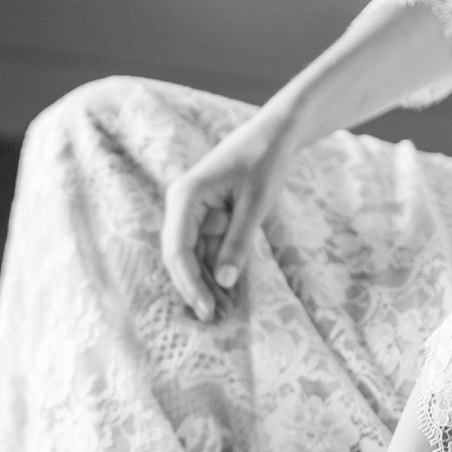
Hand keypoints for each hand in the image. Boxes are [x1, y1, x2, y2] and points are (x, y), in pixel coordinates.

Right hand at [160, 110, 296, 321]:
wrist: (273, 134)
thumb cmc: (264, 161)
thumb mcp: (255, 204)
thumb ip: (238, 243)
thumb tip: (224, 282)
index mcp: (185, 197)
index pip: (178, 250)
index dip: (191, 284)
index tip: (208, 309)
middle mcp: (180, 205)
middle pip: (179, 257)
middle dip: (196, 288)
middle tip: (215, 318)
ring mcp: (191, 210)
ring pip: (192, 256)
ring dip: (207, 282)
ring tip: (226, 311)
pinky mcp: (205, 215)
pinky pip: (206, 247)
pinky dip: (216, 268)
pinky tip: (230, 291)